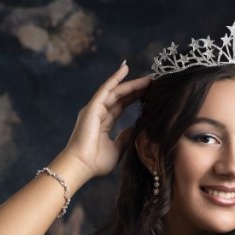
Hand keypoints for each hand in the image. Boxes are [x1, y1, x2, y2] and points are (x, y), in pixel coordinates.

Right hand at [63, 63, 150, 179]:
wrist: (82, 166)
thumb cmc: (96, 163)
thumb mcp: (117, 150)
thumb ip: (125, 138)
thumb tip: (134, 129)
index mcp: (103, 123)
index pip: (122, 106)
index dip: (135, 98)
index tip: (150, 94)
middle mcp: (98, 113)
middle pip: (120, 97)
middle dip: (136, 89)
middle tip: (153, 82)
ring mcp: (95, 109)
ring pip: (116, 91)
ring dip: (131, 84)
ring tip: (148, 78)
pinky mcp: (92, 107)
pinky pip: (105, 89)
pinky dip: (115, 78)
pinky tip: (125, 69)